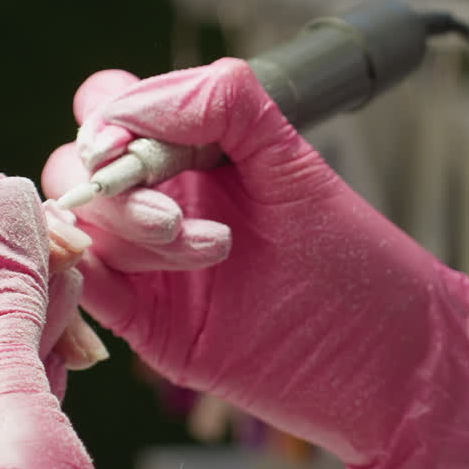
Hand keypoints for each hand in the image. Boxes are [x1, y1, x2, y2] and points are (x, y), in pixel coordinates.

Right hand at [42, 59, 468, 468]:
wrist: (390, 368)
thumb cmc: (359, 268)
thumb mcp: (298, 168)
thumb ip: (230, 108)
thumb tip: (139, 99)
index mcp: (197, 153)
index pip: (111, 108)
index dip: (109, 118)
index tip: (128, 143)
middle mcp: (166, 200)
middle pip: (78, 167)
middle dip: (116, 187)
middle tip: (173, 218)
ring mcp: (152, 264)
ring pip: (83, 227)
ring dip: (130, 234)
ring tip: (214, 252)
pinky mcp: (149, 324)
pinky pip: (84, 291)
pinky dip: (84, 278)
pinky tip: (138, 283)